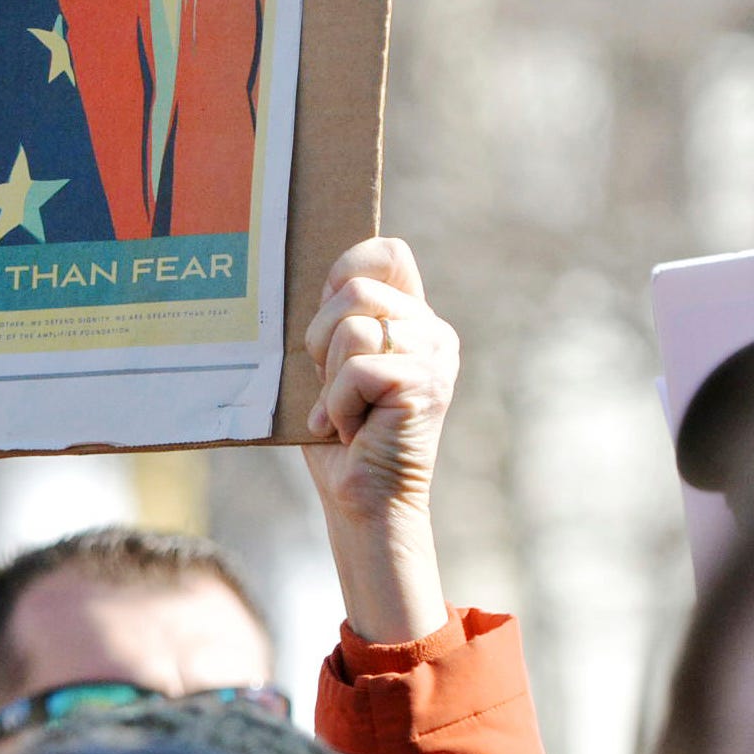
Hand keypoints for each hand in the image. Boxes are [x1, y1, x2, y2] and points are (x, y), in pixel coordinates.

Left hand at [299, 237, 456, 643]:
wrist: (363, 501)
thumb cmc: (340, 433)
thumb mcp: (332, 362)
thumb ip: (337, 318)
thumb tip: (319, 275)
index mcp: (412, 318)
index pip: (388, 252)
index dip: (348, 267)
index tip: (329, 307)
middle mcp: (432, 330)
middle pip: (355, 290)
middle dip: (321, 339)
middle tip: (332, 385)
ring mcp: (435, 356)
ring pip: (353, 328)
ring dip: (330, 379)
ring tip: (344, 411)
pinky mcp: (424, 384)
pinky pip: (357, 369)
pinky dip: (338, 404)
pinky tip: (352, 429)